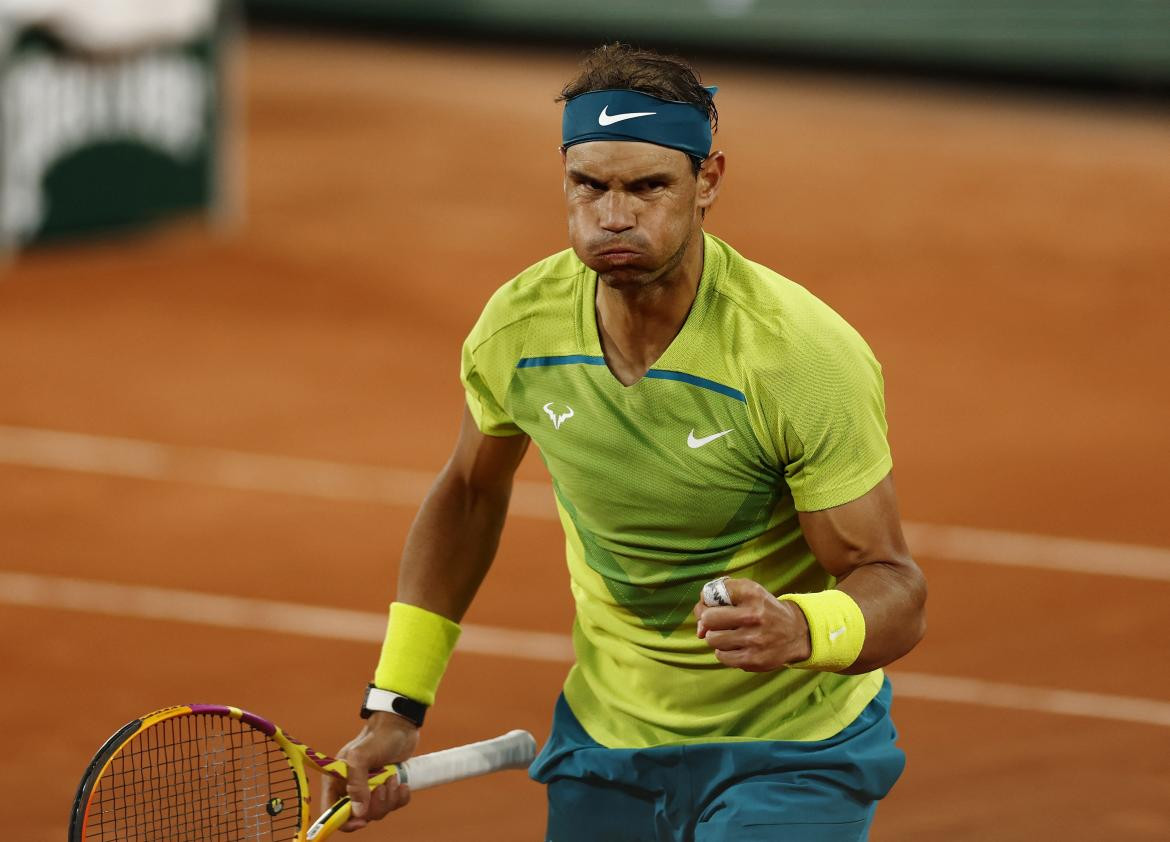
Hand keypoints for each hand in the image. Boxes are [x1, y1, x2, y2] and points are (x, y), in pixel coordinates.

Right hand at [322, 712, 419, 831]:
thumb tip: (359, 812)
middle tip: (382, 787)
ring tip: (393, 779)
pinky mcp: (388, 788)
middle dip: (375, 805)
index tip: (362, 821)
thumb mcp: (360, 756)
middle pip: (359, 815)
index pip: (332, 813)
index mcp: (337, 781)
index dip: (344, 822)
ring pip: (378, 812)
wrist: (401, 725)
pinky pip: (394, 805)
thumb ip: (356, 783)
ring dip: (389, 799)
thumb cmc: (377, 737)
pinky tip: (402, 784)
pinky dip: (400, 798)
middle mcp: (351, 788)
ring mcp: (370, 789)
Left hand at [694, 578, 811, 670]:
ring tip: (728, 635)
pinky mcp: (754, 659)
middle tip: (714, 623)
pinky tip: (735, 646)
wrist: (796, 632)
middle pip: (708, 619)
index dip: (706, 601)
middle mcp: (754, 615)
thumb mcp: (749, 591)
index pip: (713, 593)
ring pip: (713, 639)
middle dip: (706, 622)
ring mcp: (754, 639)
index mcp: (752, 593)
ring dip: (716, 637)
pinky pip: (722, 656)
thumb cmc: (764, 610)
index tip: (710, 605)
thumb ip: (721, 595)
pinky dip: (724, 652)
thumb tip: (699, 625)